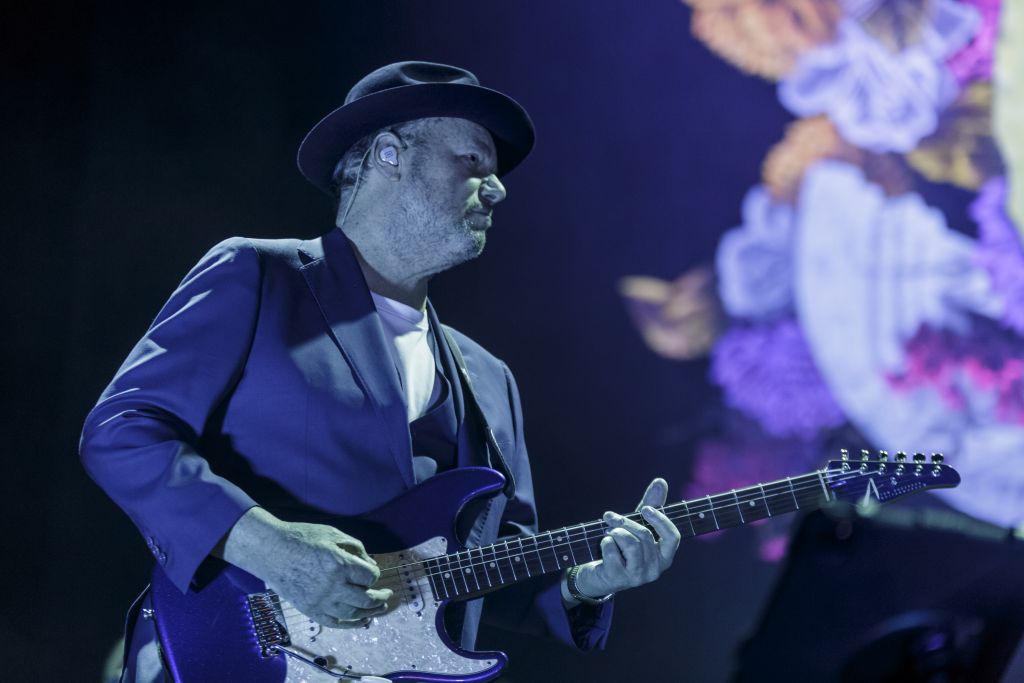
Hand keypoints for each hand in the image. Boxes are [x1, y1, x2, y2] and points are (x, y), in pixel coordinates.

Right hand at [221, 507, 392, 627]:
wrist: (272, 551)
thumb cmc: (303, 538)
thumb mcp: (333, 534)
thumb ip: (356, 548)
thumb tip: (371, 564)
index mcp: (340, 564)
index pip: (370, 576)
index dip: (374, 574)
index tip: (371, 571)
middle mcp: (332, 586)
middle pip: (366, 599)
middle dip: (380, 598)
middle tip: (387, 595)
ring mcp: (321, 601)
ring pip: (353, 614)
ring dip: (370, 612)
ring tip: (379, 608)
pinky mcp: (310, 610)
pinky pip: (335, 623)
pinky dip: (351, 625)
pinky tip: (362, 622)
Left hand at [570, 478, 679, 600]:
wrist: (599, 574)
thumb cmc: (622, 548)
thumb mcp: (636, 526)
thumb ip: (650, 505)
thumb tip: (661, 481)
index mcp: (664, 556)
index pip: (673, 537)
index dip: (660, 520)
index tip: (645, 508)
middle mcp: (655, 569)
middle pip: (645, 536)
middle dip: (625, 521)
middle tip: (610, 516)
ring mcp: (637, 576)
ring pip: (631, 544)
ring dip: (616, 532)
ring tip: (607, 532)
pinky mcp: (618, 579)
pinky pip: (612, 552)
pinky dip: (605, 543)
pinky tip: (603, 545)